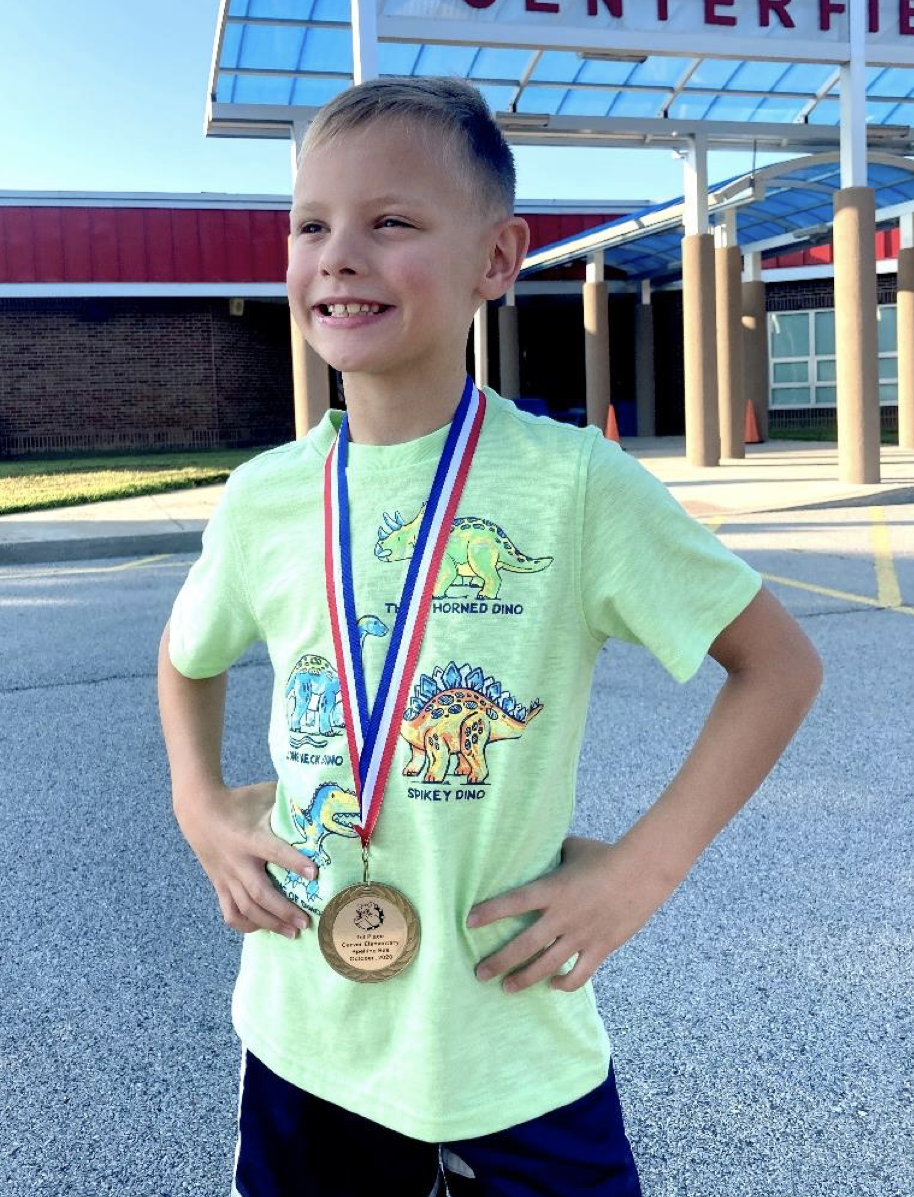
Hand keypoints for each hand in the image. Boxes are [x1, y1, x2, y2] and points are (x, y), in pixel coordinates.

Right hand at [173, 780, 318, 939]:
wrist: (198, 810)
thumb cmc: (239, 801)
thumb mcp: (264, 796)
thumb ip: (288, 802)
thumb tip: (318, 804)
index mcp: (251, 837)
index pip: (275, 852)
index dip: (295, 863)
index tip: (315, 874)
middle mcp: (238, 861)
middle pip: (260, 893)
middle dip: (284, 910)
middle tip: (306, 922)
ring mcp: (226, 876)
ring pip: (246, 908)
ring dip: (270, 923)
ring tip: (292, 932)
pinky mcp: (219, 884)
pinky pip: (230, 912)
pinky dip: (245, 924)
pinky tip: (261, 928)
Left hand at [466, 835, 676, 993]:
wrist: (643, 871)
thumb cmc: (606, 855)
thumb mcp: (573, 848)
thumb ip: (551, 853)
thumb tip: (535, 848)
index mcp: (553, 889)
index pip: (514, 902)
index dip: (490, 912)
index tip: (468, 922)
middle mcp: (563, 916)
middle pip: (524, 944)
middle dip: (498, 961)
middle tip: (479, 973)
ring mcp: (582, 935)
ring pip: (547, 965)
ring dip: (524, 979)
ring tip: (507, 987)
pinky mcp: (601, 947)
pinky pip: (579, 974)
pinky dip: (565, 983)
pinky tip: (553, 985)